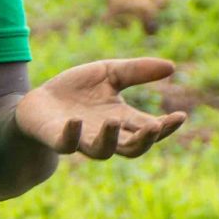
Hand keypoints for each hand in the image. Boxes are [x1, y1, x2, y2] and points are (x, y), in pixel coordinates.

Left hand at [13, 57, 185, 160]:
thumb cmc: (77, 90)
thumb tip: (172, 67)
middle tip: (155, 126)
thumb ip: (137, 71)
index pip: (149, 128)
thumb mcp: (109, 73)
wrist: (38, 101)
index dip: (166, 126)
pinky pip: (66, 144)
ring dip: (109, 139)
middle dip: (145, 139)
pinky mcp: (58, 139)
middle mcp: (105, 134)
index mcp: (121, 119)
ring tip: (113, 122)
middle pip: (132, 148)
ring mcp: (82, 139)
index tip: (180, 116)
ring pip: (102, 151)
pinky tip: (75, 122)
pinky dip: (72, 136)